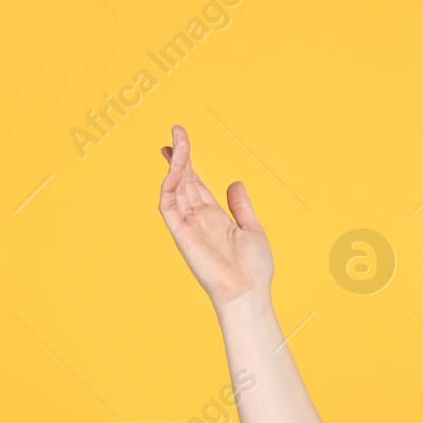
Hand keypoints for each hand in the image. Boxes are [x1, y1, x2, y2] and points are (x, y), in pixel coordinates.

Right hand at [157, 124, 273, 309]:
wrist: (248, 293)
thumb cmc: (253, 269)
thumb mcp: (252, 229)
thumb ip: (241, 206)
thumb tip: (235, 183)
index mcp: (214, 217)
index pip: (195, 184)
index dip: (188, 163)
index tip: (180, 142)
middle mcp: (198, 219)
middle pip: (183, 180)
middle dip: (179, 155)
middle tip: (176, 130)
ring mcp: (187, 225)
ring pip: (175, 187)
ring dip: (176, 163)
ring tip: (178, 140)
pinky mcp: (180, 233)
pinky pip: (168, 204)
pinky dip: (170, 184)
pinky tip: (176, 166)